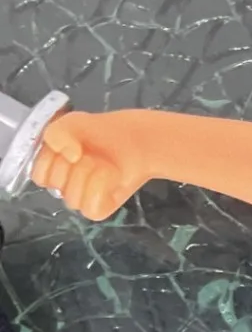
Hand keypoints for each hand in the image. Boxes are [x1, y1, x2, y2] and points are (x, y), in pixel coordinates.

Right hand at [31, 110, 154, 219]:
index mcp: (49, 167)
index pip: (39, 175)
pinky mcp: (99, 209)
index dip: (53, 160)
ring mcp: (80, 198)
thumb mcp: (71, 123)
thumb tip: (70, 156)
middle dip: (75, 164)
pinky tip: (110, 174)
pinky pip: (90, 207)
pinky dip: (101, 187)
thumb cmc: (99, 134)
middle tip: (89, 152)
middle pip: (56, 184)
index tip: (68, 146)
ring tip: (101, 161)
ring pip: (72, 198)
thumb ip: (57, 133)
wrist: (132, 140)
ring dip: (90, 174)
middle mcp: (63, 185)